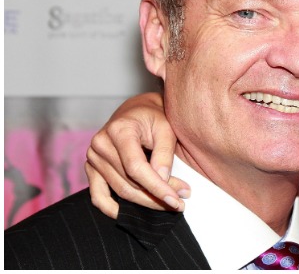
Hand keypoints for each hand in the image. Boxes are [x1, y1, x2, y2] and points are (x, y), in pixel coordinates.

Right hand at [86, 92, 189, 218]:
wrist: (137, 111)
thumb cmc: (154, 117)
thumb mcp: (166, 129)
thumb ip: (164, 153)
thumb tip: (162, 180)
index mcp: (119, 130)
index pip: (136, 167)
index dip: (157, 187)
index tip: (177, 199)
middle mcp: (100, 144)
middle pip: (129, 182)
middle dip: (156, 196)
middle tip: (179, 203)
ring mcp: (93, 157)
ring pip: (119, 191)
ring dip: (145, 202)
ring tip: (168, 204)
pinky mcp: (92, 168)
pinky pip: (98, 195)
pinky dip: (112, 209)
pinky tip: (131, 215)